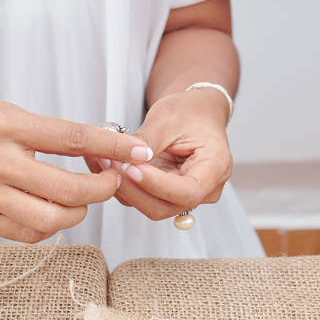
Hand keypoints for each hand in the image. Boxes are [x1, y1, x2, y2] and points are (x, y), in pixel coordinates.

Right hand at [0, 96, 150, 242]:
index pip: (71, 138)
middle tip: (110, 182)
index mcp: (4, 125)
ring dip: (80, 212)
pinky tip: (51, 212)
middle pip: (69, 190)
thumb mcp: (1, 112)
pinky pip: (30, 233)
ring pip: (54, 219)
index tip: (138, 149)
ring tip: (80, 199)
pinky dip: (51, 226)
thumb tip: (97, 147)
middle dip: (103, 189)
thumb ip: (45, 133)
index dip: (112, 146)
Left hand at [94, 88, 231, 220]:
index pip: (188, 191)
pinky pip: (144, 199)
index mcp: (216, 168)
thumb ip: (148, 141)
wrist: (195, 115)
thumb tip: (126, 159)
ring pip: (152, 207)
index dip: (157, 185)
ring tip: (103, 161)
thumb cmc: (190, 112)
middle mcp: (206, 190)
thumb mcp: (168, 117)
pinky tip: (107, 166)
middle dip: (134, 189)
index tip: (132, 168)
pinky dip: (123, 186)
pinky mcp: (168, 196)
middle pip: (167, 206)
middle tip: (109, 163)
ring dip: (124, 188)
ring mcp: (186, 196)